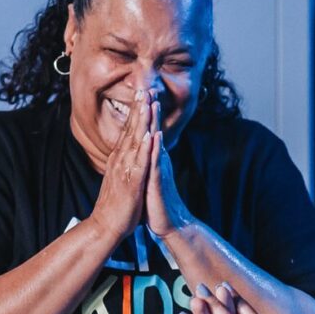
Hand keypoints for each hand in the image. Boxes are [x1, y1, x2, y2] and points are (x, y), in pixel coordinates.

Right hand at [90, 90, 152, 243]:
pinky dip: (145, 147)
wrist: (106, 226)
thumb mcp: (121, 178)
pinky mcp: (131, 182)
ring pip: (135, 141)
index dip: (136, 113)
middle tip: (145, 88)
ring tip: (147, 103)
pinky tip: (150, 134)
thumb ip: (124, 164)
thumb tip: (127, 154)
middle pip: (131, 130)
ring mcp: (125, 170)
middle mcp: (120, 160)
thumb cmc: (116, 205)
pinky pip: (140, 162)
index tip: (142, 95)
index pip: (128, 131)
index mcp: (119, 159)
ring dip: (142, 121)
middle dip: (139, 109)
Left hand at [144, 95, 192, 237]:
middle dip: (151, 111)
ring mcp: (159, 171)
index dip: (146, 114)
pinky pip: (156, 163)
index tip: (143, 95)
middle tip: (150, 88)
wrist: (171, 224)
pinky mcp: (158, 183)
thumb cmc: (158, 204)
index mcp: (154, 160)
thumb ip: (148, 164)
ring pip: (156, 143)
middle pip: (154, 131)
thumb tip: (146, 152)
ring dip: (155, 123)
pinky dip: (155, 149)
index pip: (149, 133)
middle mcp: (159, 162)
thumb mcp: (150, 179)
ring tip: (154, 104)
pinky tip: (155, 136)